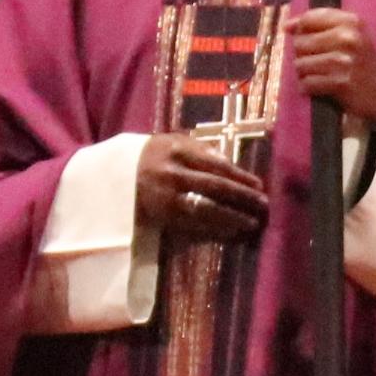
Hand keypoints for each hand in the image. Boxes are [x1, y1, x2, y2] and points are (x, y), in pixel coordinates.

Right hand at [136, 132, 267, 241]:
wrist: (112, 177)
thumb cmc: (151, 156)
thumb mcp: (171, 142)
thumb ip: (200, 150)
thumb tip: (230, 165)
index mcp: (176, 151)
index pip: (215, 164)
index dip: (240, 176)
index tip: (259, 185)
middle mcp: (171, 174)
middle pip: (214, 187)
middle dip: (242, 197)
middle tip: (263, 205)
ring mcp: (165, 198)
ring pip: (205, 210)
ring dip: (231, 218)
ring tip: (251, 223)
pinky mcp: (160, 218)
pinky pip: (192, 226)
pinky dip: (213, 231)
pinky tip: (230, 233)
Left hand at [287, 7, 375, 121]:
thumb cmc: (361, 59)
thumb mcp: (349, 34)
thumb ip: (319, 25)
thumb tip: (287, 26)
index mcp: (351, 21)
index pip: (309, 19)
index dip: (300, 30)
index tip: (302, 38)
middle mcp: (348, 38)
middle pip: (301, 42)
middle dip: (303, 54)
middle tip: (317, 61)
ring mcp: (344, 61)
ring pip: (301, 64)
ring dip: (304, 73)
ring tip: (318, 75)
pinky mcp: (340, 82)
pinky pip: (308, 83)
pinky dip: (307, 87)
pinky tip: (318, 87)